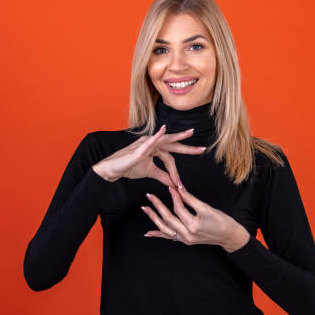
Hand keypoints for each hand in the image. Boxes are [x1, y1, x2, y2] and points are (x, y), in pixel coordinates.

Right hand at [91, 124, 205, 187]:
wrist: (112, 169)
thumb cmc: (129, 167)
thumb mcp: (150, 172)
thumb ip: (163, 175)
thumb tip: (174, 183)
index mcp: (155, 149)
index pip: (171, 158)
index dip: (176, 172)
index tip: (180, 185)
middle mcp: (152, 143)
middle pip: (173, 145)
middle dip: (187, 147)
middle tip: (202, 149)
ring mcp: (145, 143)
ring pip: (165, 141)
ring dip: (178, 137)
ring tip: (190, 133)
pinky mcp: (138, 148)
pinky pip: (150, 141)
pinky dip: (157, 135)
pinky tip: (164, 129)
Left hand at [141, 184, 249, 251]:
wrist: (229, 236)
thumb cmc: (221, 221)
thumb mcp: (207, 208)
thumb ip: (190, 199)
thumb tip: (179, 187)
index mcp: (193, 225)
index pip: (178, 208)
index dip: (174, 196)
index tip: (170, 187)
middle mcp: (187, 235)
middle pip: (168, 218)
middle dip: (158, 206)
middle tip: (149, 195)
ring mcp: (185, 239)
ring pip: (165, 228)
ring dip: (154, 218)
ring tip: (145, 209)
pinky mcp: (185, 241)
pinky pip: (169, 237)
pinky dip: (158, 234)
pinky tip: (147, 233)